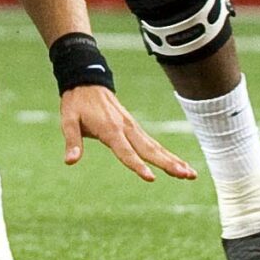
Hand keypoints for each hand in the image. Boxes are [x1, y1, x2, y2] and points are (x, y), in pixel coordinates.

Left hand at [60, 83, 197, 181]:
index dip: (137, 165)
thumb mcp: (68, 120)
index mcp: (110, 129)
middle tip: (186, 175)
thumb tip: (70, 162)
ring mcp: (133, 127)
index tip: (151, 178)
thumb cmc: (76, 103)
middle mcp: (126, 128)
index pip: (126, 152)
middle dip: (168, 164)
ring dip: (174, 160)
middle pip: (149, 150)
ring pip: (156, 147)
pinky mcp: (135, 128)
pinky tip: (178, 164)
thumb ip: (72, 141)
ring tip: (191, 174)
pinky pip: (153, 143)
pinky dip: (167, 154)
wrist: (87, 82)